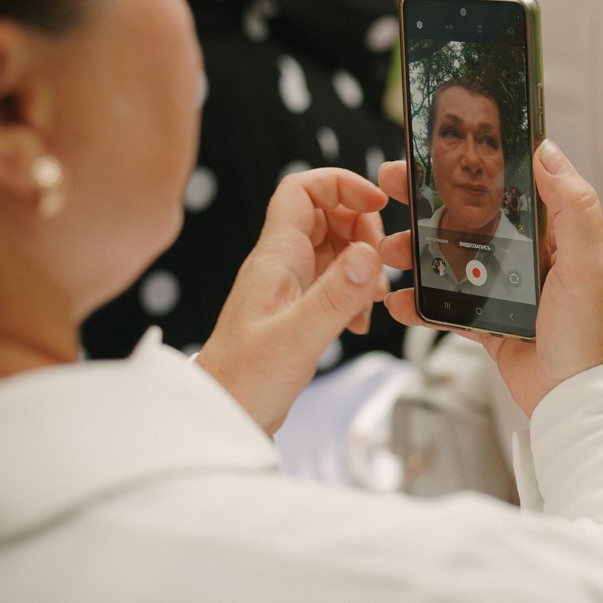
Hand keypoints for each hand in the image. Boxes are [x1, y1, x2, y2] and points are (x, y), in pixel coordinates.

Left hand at [200, 168, 389, 432]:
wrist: (224, 418)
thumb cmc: (244, 382)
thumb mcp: (297, 338)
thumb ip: (335, 296)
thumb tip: (368, 253)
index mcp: (275, 257)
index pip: (302, 190)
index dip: (341, 185)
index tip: (375, 203)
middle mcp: (282, 264)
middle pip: (326, 215)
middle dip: (361, 229)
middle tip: (378, 263)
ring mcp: (290, 287)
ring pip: (334, 249)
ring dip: (362, 265)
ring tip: (370, 299)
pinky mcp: (298, 311)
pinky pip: (334, 283)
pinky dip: (354, 294)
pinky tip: (358, 323)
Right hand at [381, 141, 602, 417]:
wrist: (584, 402)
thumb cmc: (596, 334)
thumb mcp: (589, 263)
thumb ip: (573, 206)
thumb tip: (547, 150)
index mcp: (555, 235)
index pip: (506, 188)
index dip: (468, 170)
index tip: (431, 154)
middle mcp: (530, 258)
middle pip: (469, 220)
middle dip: (427, 203)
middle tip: (391, 187)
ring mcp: (508, 292)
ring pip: (452, 261)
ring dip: (417, 254)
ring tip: (388, 250)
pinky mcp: (492, 326)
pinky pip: (449, 309)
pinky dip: (421, 305)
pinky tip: (398, 301)